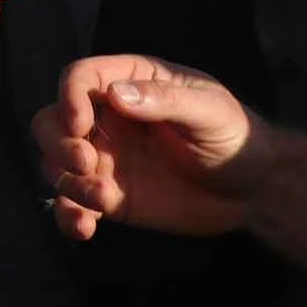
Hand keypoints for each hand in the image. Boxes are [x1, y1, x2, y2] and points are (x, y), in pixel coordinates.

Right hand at [32, 54, 275, 241]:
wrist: (254, 189)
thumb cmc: (236, 136)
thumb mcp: (209, 111)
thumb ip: (165, 99)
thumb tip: (117, 95)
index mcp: (130, 83)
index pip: (80, 78)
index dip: (70, 97)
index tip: (81, 124)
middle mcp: (107, 118)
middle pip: (52, 120)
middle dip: (58, 142)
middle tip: (87, 162)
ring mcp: (105, 158)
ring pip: (55, 163)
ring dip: (66, 181)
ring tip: (102, 199)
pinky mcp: (109, 196)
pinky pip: (72, 203)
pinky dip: (68, 215)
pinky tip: (85, 228)